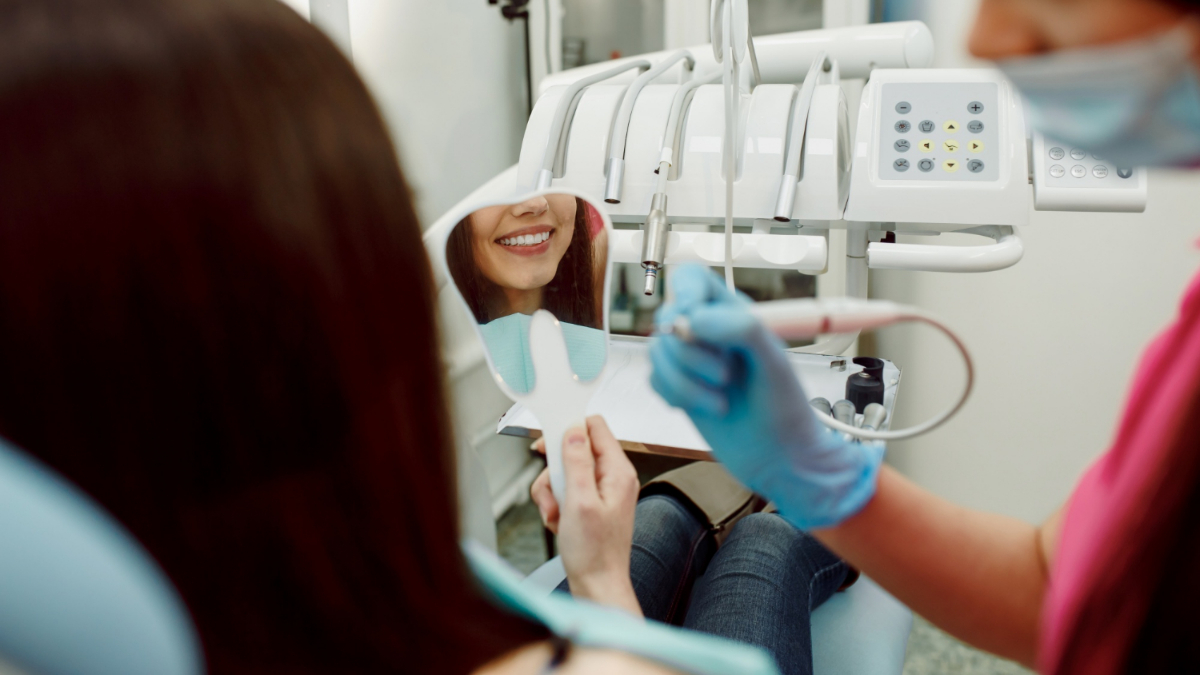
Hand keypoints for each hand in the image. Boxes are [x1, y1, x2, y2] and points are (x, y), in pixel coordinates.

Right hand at [530, 416, 641, 615]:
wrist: (597, 585)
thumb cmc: (594, 552)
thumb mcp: (580, 501)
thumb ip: (577, 462)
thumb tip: (574, 430)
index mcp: (618, 471)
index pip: (595, 427)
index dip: (569, 428)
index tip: (549, 441)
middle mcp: (613, 477)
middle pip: (574, 450)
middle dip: (555, 471)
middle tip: (553, 491)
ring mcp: (601, 491)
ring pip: (565, 472)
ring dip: (552, 493)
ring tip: (557, 515)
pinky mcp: (590, 504)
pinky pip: (565, 491)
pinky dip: (556, 505)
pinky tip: (559, 522)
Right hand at [649, 264, 883, 529]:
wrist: (782, 459)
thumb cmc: (787, 409)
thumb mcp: (774, 360)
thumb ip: (738, 326)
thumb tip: (691, 319)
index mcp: (735, 313)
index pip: (692, 279)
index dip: (684, 292)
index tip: (692, 318)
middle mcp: (710, 333)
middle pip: (668, 318)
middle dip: (692, 353)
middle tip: (727, 376)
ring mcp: (692, 362)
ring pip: (656, 351)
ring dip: (686, 381)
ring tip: (720, 399)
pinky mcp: (680, 389)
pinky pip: (654, 379)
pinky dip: (676, 396)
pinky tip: (707, 407)